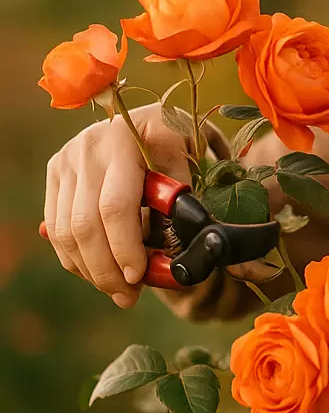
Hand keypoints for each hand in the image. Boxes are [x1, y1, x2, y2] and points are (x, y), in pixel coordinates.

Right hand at [42, 101, 188, 307]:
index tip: (139, 275)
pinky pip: (56, 227)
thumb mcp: (189, 156)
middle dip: (106, 269)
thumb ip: (180, 198)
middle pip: (85, 224)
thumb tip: (170, 251)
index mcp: (126, 141)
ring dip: (90, 270)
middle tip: (128, 296)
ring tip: (118, 291)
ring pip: (65, 230)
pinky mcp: (55, 172)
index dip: (125, 246)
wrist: (148, 116)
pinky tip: (99, 272)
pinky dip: (75, 257)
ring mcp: (67, 160)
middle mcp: (88, 148)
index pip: (115, 206)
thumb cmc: (176, 141)